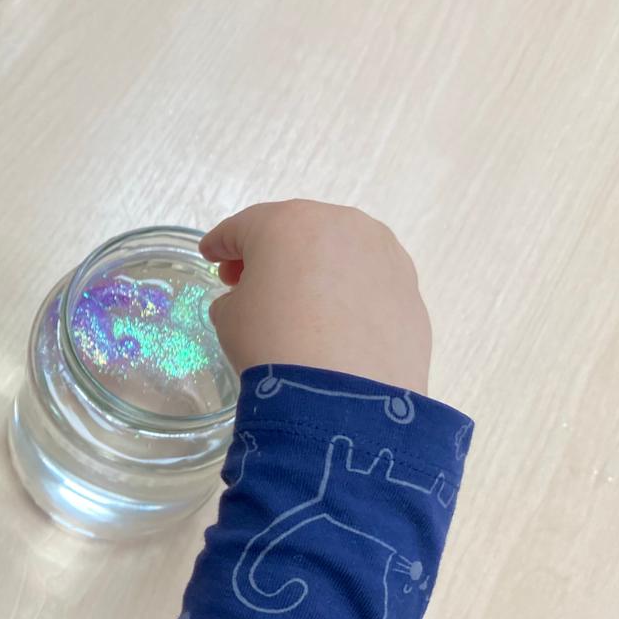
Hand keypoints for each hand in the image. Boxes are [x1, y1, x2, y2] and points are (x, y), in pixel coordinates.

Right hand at [201, 200, 431, 393]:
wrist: (343, 395)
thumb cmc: (273, 342)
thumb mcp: (230, 317)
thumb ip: (236, 296)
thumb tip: (252, 300)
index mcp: (288, 223)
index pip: (244, 227)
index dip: (221, 242)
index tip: (210, 255)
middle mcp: (342, 225)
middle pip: (296, 232)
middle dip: (270, 254)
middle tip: (249, 282)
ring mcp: (383, 254)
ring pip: (338, 253)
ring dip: (315, 270)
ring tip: (300, 305)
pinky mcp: (409, 288)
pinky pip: (367, 283)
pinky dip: (348, 295)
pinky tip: (337, 324)